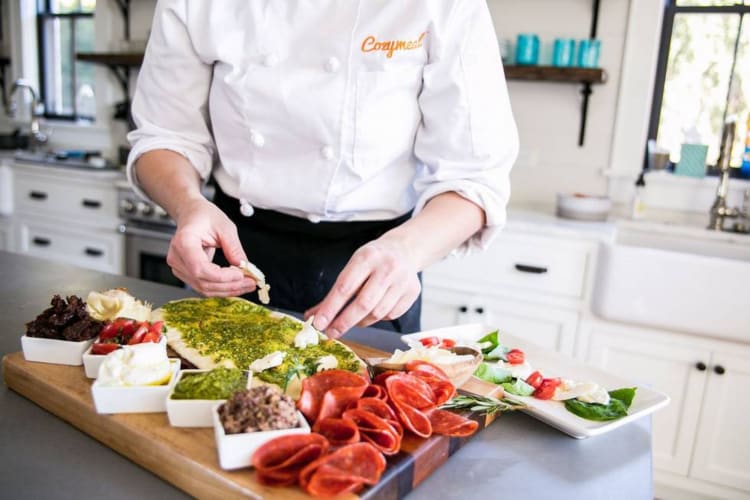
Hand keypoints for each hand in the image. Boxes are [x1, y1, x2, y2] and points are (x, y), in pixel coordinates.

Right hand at [167, 197, 255, 295]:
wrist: (192, 215)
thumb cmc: (204, 216)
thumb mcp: (225, 227)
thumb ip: (233, 247)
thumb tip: (243, 266)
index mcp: (184, 241)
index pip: (200, 268)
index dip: (221, 276)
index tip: (240, 274)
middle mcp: (177, 257)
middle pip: (203, 282)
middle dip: (230, 285)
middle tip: (250, 282)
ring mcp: (179, 267)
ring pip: (204, 288)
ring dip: (228, 290)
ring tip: (247, 284)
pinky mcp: (186, 274)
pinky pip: (204, 286)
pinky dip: (222, 288)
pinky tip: (236, 285)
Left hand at [306, 238, 420, 337]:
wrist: (404, 250)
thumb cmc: (372, 260)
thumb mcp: (352, 267)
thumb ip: (334, 293)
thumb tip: (314, 316)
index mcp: (367, 257)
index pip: (345, 287)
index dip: (330, 308)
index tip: (319, 323)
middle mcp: (387, 268)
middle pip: (363, 303)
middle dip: (344, 322)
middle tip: (331, 332)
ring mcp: (402, 280)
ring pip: (377, 313)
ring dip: (360, 322)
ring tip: (351, 320)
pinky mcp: (412, 292)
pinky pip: (390, 315)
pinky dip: (377, 319)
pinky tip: (372, 311)